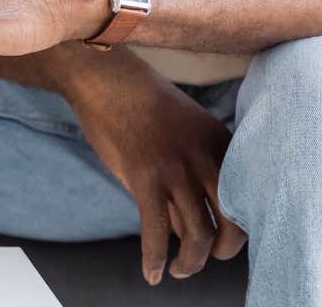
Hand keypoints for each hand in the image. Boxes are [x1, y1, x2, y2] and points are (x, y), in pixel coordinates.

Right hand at [65, 60, 246, 284]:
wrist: (106, 79)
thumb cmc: (141, 104)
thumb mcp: (185, 130)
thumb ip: (195, 169)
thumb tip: (192, 220)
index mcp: (221, 144)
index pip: (245, 199)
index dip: (238, 227)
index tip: (225, 239)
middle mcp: (205, 159)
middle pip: (232, 223)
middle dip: (224, 251)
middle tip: (210, 258)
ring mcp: (175, 168)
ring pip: (197, 234)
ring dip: (190, 263)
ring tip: (180, 271)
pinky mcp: (143, 176)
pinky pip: (156, 230)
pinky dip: (156, 258)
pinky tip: (152, 273)